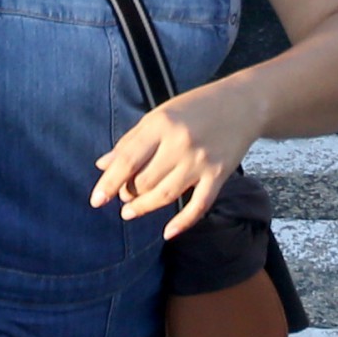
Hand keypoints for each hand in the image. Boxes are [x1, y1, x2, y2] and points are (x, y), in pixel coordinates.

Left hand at [92, 75, 267, 235]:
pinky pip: (198, 206)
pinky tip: (167, 232)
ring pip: (165, 195)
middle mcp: (180, 142)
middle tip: (123, 196)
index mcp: (161, 123)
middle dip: (128, 193)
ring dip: (144, 207)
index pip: (128, 159)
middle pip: (144, 180)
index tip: (96, 201)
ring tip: (130, 212)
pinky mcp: (219, 175)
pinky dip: (182, 222)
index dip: (109, 182)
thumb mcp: (160, 115)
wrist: (242, 104)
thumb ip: (131, 140)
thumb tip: (102, 165)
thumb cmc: (196, 107)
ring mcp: (200, 160)